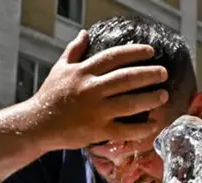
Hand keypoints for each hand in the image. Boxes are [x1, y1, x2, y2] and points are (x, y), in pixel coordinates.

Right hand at [27, 30, 169, 150]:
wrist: (37, 124)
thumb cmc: (50, 96)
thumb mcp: (60, 69)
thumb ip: (74, 51)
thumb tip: (85, 33)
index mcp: (83, 72)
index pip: (114, 57)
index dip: (135, 52)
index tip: (151, 52)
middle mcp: (91, 89)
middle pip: (127, 78)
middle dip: (149, 74)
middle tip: (164, 73)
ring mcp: (96, 111)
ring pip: (130, 103)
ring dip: (150, 99)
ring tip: (164, 95)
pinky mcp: (98, 130)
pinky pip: (125, 129)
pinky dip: (142, 128)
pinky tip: (154, 124)